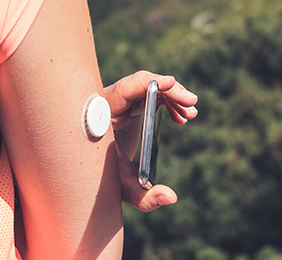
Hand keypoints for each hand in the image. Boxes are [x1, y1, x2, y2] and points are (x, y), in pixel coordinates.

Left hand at [103, 71, 198, 211]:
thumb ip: (145, 198)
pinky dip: (168, 101)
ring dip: (172, 96)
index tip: (170, 83)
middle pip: (139, 83)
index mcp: (101, 118)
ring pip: (148, 86)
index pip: (122, 90)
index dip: (144, 84)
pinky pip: (150, 93)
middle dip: (167, 90)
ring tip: (191, 115)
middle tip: (191, 102)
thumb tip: (172, 197)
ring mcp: (118, 99)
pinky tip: (181, 118)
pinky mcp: (127, 102)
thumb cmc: (102, 178)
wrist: (90, 170)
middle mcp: (108, 103)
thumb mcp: (122, 189)